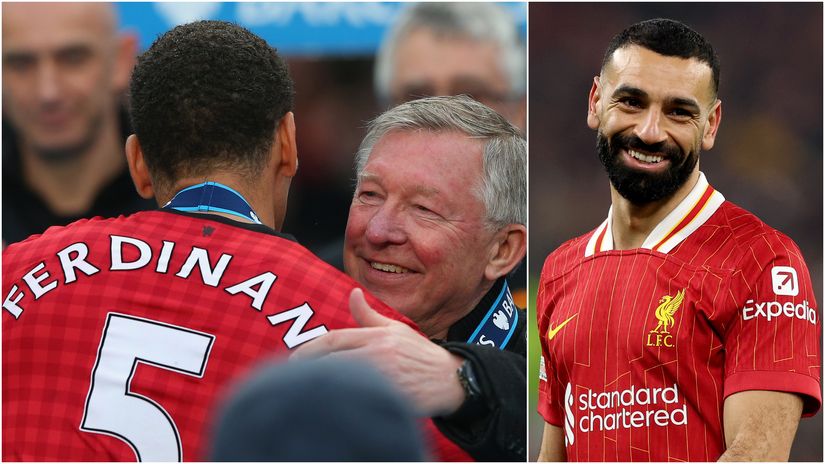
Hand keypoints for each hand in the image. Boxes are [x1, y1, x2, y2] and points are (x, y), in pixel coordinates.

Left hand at [291, 288, 465, 415]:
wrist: (451, 379)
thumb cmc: (421, 355)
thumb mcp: (395, 329)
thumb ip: (369, 314)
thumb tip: (352, 292)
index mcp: (377, 336)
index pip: (333, 340)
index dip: (308, 351)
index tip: (292, 361)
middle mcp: (379, 354)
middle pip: (332, 362)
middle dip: (309, 372)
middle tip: (293, 380)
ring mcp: (386, 377)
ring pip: (343, 382)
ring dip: (323, 388)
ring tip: (308, 394)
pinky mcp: (392, 397)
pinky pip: (359, 401)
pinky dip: (343, 403)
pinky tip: (333, 406)